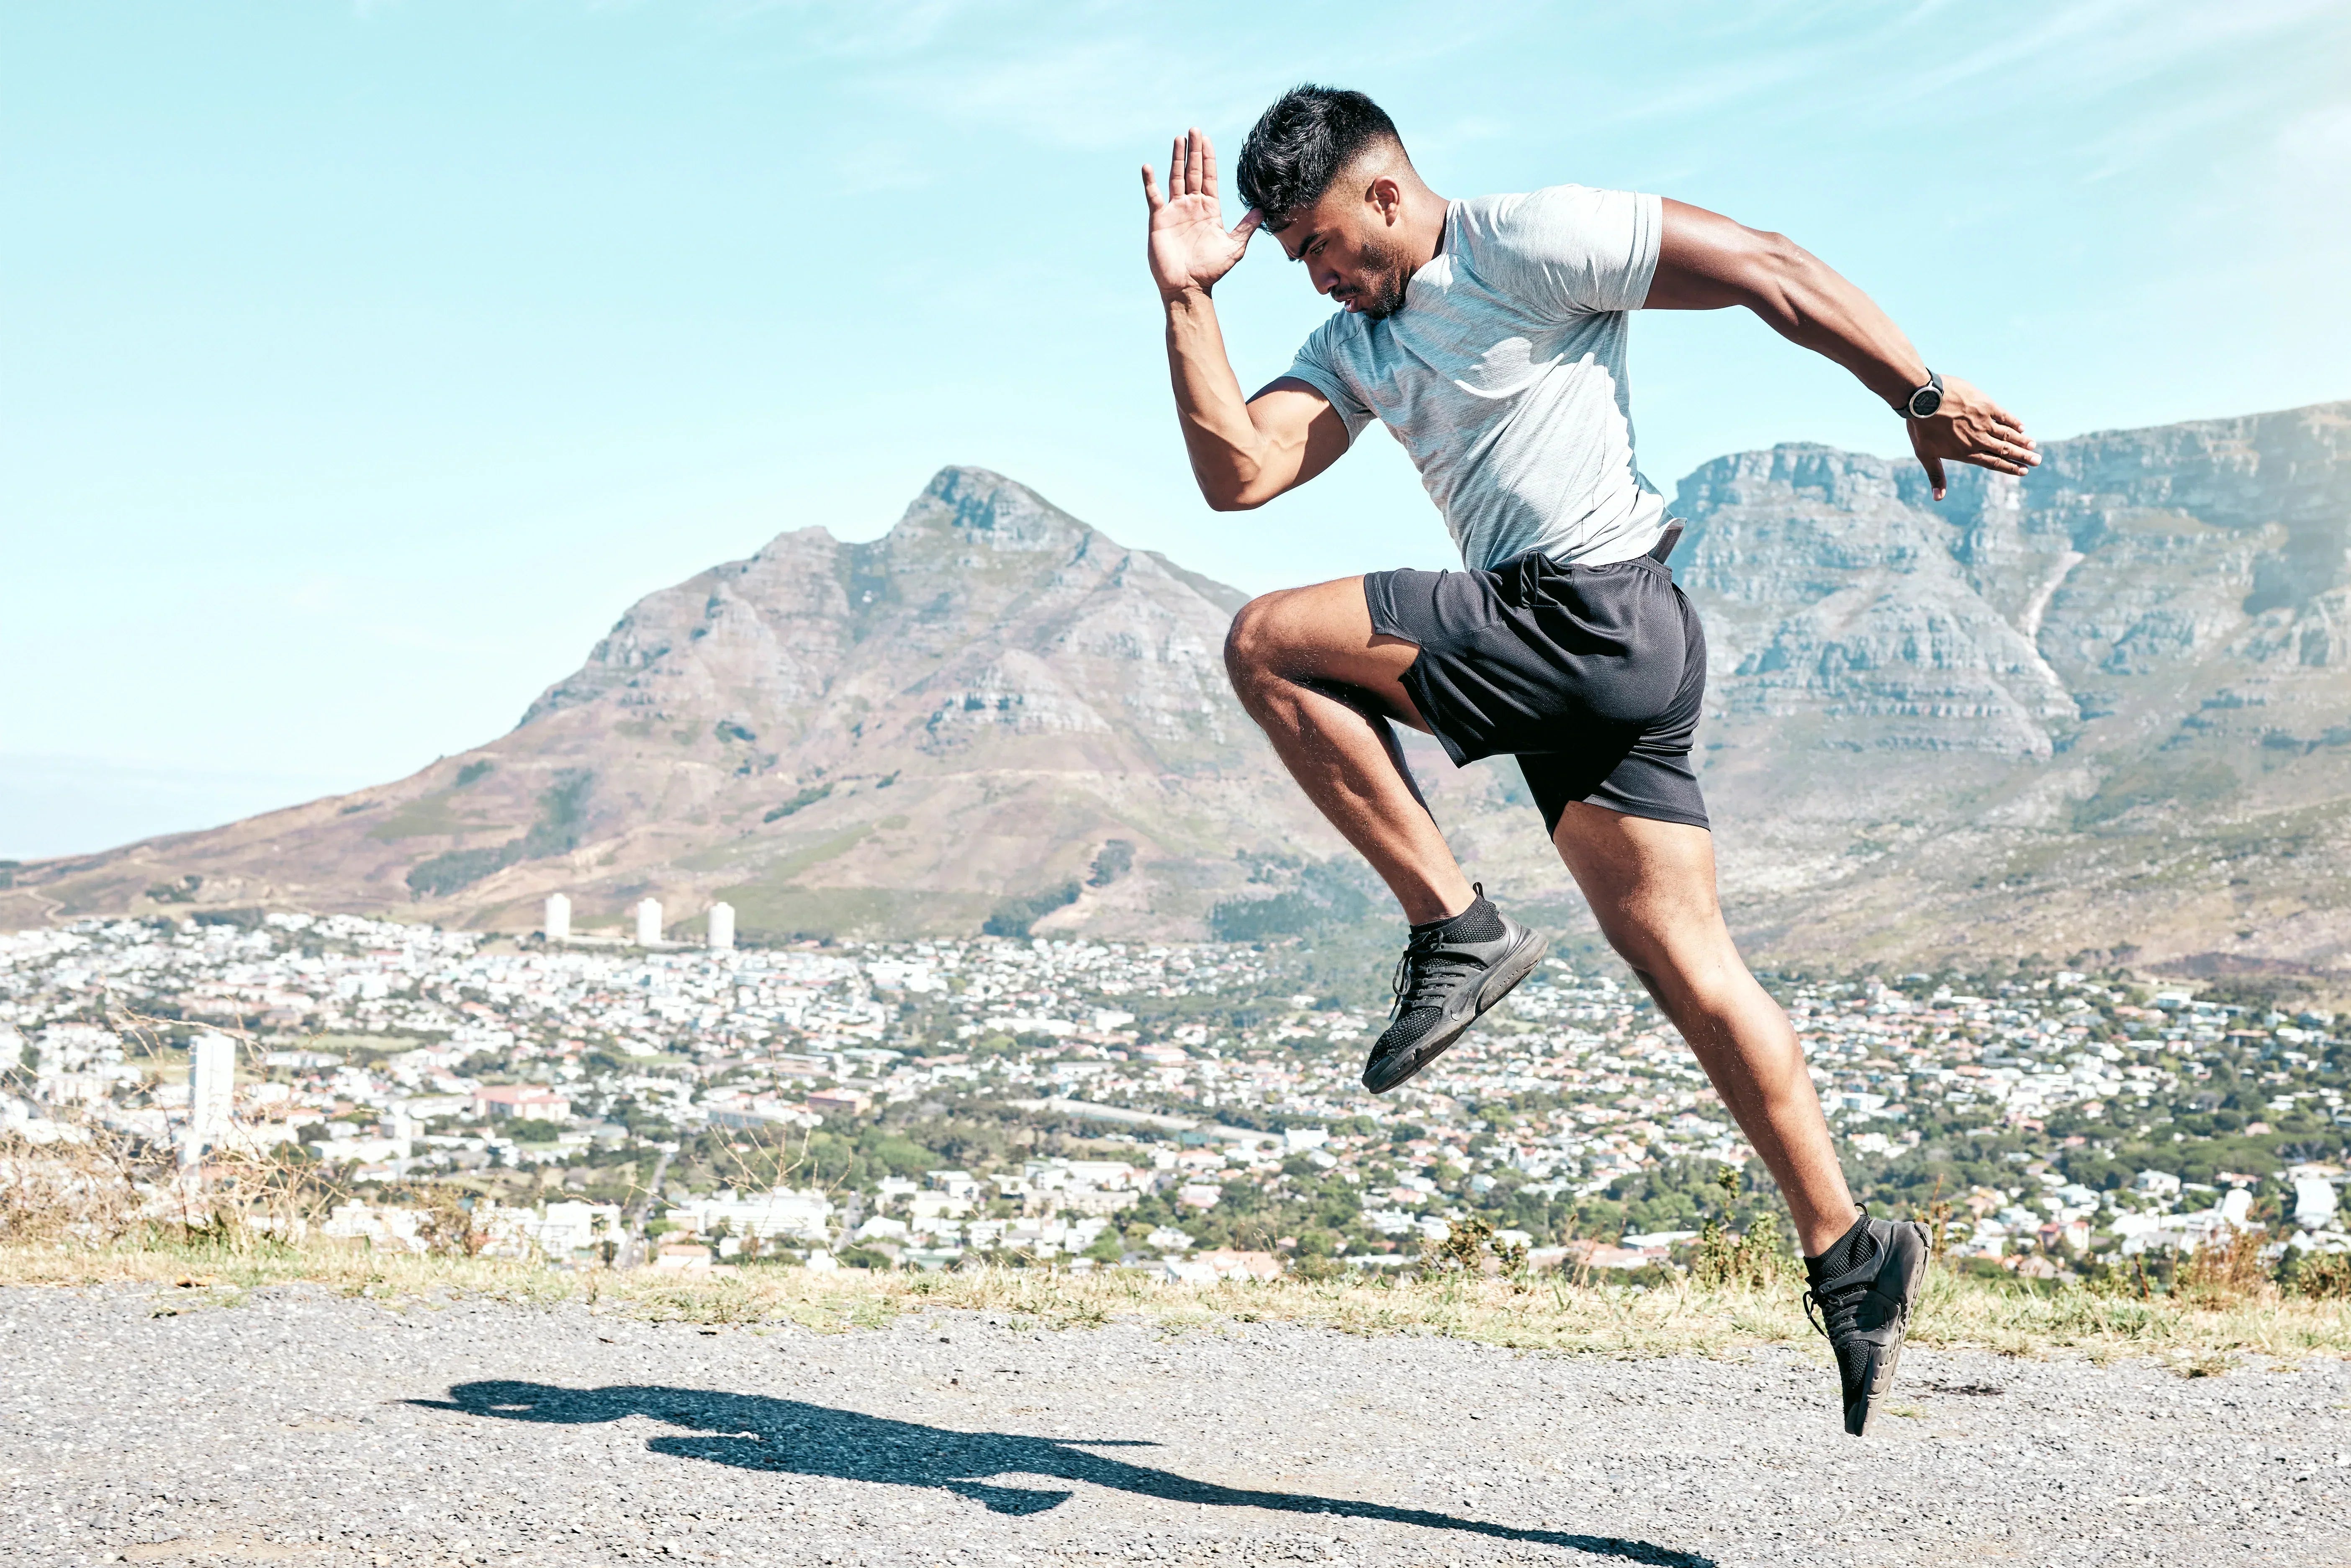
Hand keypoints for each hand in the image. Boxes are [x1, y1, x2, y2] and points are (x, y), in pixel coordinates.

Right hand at [1142, 127, 1261, 302]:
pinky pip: (1154, 196)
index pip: (1209, 176)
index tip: (1206, 139)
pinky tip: (1148, 167)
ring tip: (1178, 139)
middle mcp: (1192, 205)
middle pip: (1193, 171)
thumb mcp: (1234, 247)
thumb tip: (1261, 209)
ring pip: (1176, 178)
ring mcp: (1175, 210)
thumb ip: (1246, 227)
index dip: (1208, 157)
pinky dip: (1150, 182)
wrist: (1188, 286)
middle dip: (1194, 151)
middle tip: (1194, 130)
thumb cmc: (1211, 270)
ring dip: (1176, 159)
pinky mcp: (1160, 218)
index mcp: (1210, 208)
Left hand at [1907, 377, 2037, 499]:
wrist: (1923, 398)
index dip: (2010, 468)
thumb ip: (1936, 475)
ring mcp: (1984, 422)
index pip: (1993, 463)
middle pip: (2005, 450)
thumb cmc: (1920, 427)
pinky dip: (2014, 422)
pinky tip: (2022, 427)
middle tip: (2038, 461)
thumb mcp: (1925, 454)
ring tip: (2033, 446)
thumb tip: (1938, 499)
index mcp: (1966, 452)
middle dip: (2023, 457)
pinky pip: (2004, 416)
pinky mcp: (1986, 405)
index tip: (2024, 471)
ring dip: (2022, 441)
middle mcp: (1979, 439)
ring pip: (2008, 435)